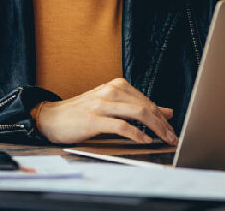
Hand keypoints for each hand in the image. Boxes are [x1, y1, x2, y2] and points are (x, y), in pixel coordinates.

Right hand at [36, 78, 177, 144]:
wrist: (52, 117)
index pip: (147, 100)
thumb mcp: (111, 105)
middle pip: (146, 106)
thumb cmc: (82, 112)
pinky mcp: (94, 119)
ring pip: (138, 113)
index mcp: (117, 85)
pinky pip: (121, 126)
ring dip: (155, 128)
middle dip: (163, 123)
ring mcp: (102, 104)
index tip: (171, 129)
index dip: (162, 116)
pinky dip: (136, 134)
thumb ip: (137, 107)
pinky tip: (144, 140)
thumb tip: (166, 112)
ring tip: (164, 139)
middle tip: (172, 137)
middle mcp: (111, 91)